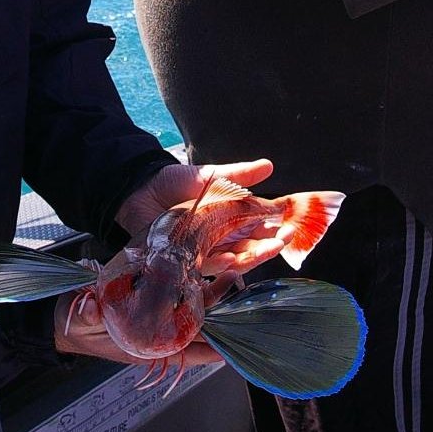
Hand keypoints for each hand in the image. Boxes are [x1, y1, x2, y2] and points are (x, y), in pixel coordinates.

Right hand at [53, 286, 223, 368]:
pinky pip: (179, 298)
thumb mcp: (78, 321)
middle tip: (233, 282)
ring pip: (193, 312)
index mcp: (144, 347)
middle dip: (219, 311)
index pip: (185, 352)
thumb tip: (90, 309)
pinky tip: (206, 269)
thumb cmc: (74, 325)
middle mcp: (157, 337)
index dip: (210, 347)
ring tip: (229, 272)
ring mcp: (156, 321)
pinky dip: (194, 286)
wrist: (64, 321)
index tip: (230, 337)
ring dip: (211, 296)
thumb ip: (86, 316)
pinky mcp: (151, 304)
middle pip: (197, 329)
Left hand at [117, 159, 290, 277]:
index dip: (275, 224)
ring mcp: (207, 249)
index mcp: (230, 217)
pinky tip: (234, 260)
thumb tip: (269, 165)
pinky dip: (224, 264)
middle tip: (286, 237)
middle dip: (271, 243)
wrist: (141, 190)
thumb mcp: (210, 176)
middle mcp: (222, 236)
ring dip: (255, 256)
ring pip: (237, 258)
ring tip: (271, 249)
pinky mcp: (190, 260)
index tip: (291, 222)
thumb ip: (238, 175)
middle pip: (252, 245)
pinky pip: (210, 266)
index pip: (259, 224)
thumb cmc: (175, 183)